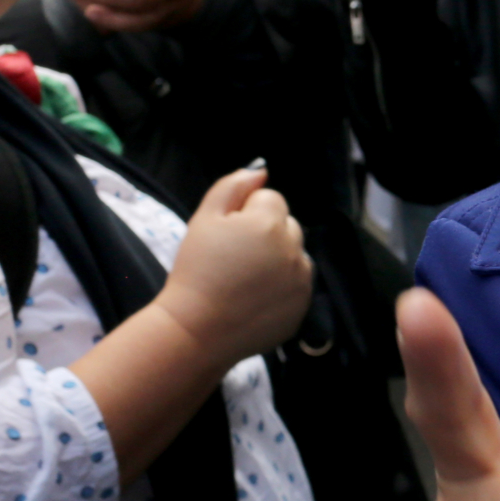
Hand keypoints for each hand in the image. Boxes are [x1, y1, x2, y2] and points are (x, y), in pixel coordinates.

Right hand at [155, 166, 313, 363]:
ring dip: (277, 258)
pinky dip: (282, 285)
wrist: (197, 329)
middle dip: (266, 232)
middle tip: (234, 256)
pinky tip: (255, 296)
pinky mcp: (303, 305)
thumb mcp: (205, 219)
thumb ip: (233, 186)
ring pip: (295, 254)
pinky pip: (298, 283)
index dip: (245, 212)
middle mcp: (294, 248)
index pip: (270, 199)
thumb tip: (261, 171)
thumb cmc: (196, 270)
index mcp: (269, 222)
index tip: (227, 234)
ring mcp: (302, 279)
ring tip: (244, 277)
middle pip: (287, 225)